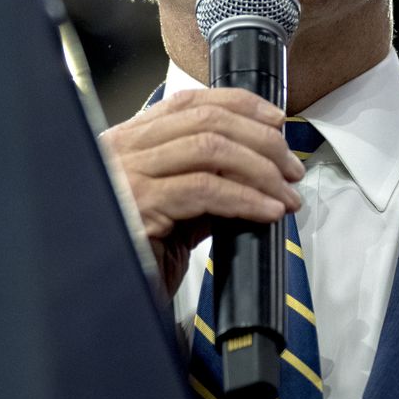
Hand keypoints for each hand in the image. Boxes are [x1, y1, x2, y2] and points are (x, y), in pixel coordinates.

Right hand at [100, 88, 304, 294]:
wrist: (107, 296)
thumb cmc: (135, 254)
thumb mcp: (172, 210)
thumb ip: (202, 185)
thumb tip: (250, 172)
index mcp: (128, 142)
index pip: (188, 102)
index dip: (239, 105)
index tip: (276, 121)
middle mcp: (123, 149)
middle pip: (206, 121)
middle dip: (261, 140)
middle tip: (290, 168)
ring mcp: (128, 173)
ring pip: (210, 148)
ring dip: (260, 169)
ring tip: (285, 193)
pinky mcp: (140, 204)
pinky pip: (206, 189)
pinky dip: (245, 197)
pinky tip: (267, 211)